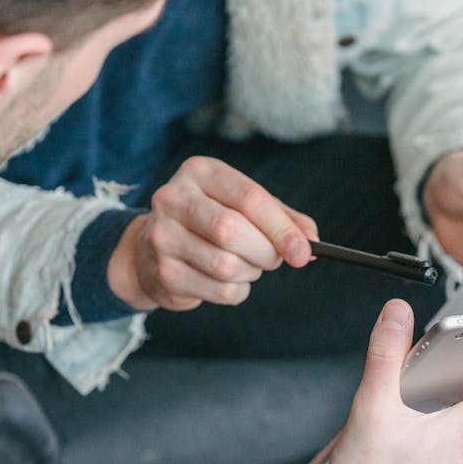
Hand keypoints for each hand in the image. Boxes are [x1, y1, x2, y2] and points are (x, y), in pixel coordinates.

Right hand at [108, 156, 318, 310]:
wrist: (152, 249)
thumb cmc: (211, 222)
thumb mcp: (246, 208)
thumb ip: (284, 219)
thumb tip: (310, 242)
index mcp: (199, 172)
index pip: (249, 198)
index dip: (281, 228)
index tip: (304, 251)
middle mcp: (173, 198)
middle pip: (232, 231)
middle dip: (265, 252)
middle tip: (274, 259)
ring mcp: (162, 236)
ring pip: (227, 266)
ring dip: (251, 273)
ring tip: (246, 265)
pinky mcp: (163, 272)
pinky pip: (219, 291)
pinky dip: (237, 291)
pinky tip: (228, 280)